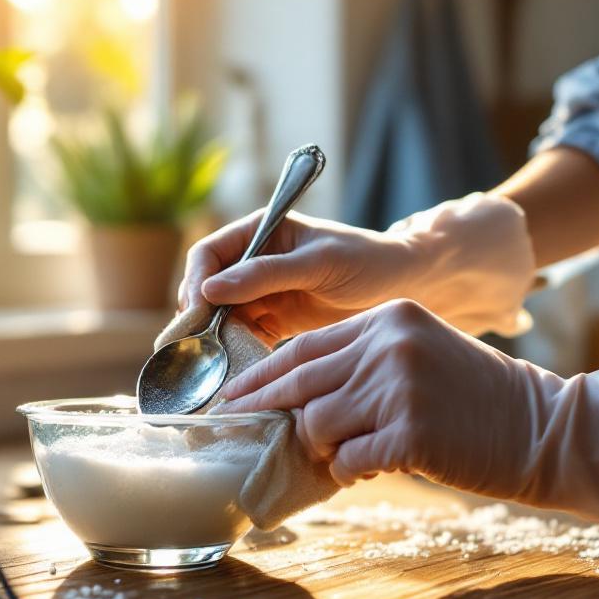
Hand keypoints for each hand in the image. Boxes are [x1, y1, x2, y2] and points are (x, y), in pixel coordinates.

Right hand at [179, 209, 417, 344]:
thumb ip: (266, 274)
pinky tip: (234, 366)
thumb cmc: (367, 261)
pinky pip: (242, 336)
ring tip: (211, 360)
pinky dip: (235, 350)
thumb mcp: (318, 263)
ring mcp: (261, 293)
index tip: (197, 309)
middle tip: (196, 343)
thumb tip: (211, 289)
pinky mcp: (273, 321)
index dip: (195, 280)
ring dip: (213, 336)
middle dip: (198, 314)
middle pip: (206, 287)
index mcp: (259, 232)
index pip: (208, 253)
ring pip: (219, 316)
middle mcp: (253, 261)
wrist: (403, 287)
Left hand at [215, 299, 598, 531]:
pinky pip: (347, 460)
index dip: (260, 374)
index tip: (231, 395)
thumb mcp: (418, 354)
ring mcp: (398, 388)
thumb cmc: (476, 399)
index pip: (303, 347)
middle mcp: (388, 345)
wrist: (548, 428)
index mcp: (387, 319)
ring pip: (316, 423)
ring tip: (340, 454)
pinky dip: (348, 471)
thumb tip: (294, 396)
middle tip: (235, 429)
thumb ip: (362, 363)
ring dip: (319, 447)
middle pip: (298, 383)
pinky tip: (369, 469)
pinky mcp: (410, 433)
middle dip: (262, 410)